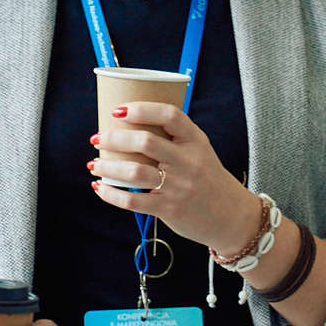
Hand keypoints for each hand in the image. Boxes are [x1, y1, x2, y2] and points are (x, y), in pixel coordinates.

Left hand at [89, 102, 262, 251]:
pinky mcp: (169, 209)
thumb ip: (173, 139)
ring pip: (134, 171)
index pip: (169, 115)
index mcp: (196, 140)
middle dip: (114, 138)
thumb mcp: (200, 151)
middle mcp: (188, 161)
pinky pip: (133, 201)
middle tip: (97, 138)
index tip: (118, 110)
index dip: (141, 109)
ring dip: (107, 166)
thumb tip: (130, 125)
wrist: (231, 216)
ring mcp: (179, 186)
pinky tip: (100, 188)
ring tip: (94, 164)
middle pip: (146, 142)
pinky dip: (111, 194)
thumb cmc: (207, 179)